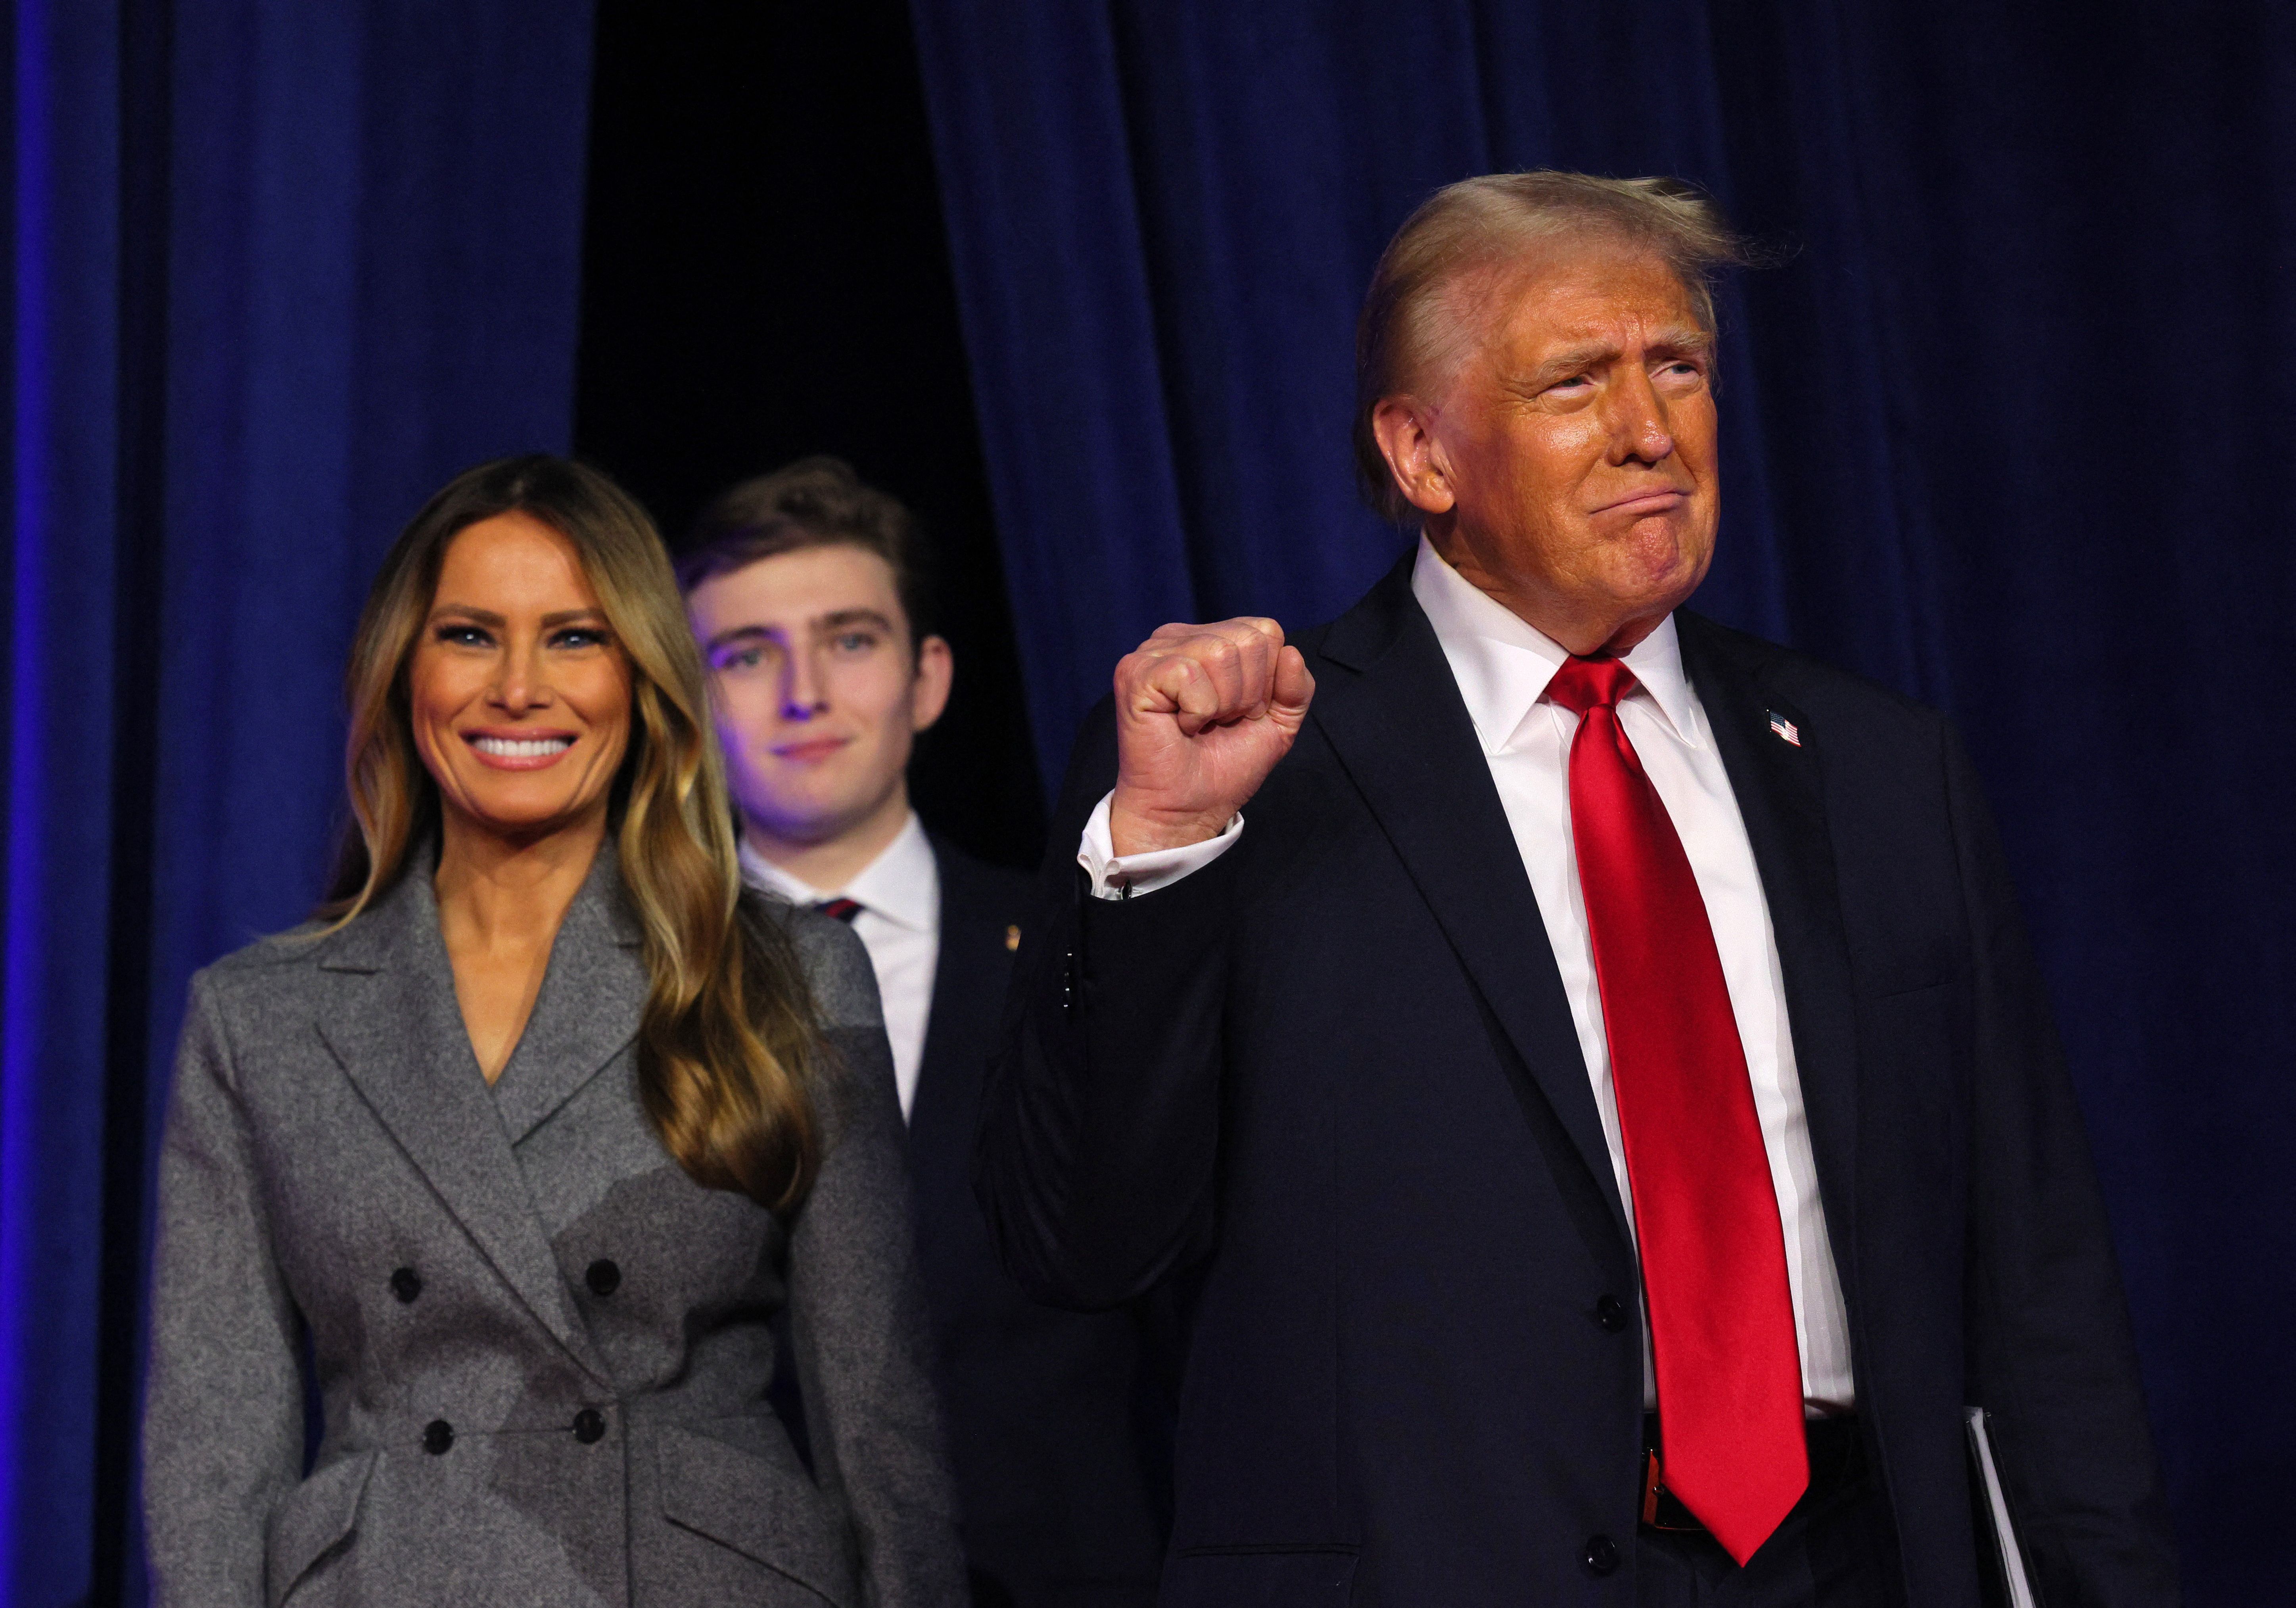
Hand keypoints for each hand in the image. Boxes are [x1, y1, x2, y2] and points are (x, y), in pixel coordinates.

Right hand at [1108, 617, 1314, 855]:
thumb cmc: (1224, 766)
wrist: (1186, 809)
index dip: (1267, 681)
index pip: (1266, 630)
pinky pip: (1190, 675)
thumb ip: (1296, 687)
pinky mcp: (1136, 673)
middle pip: (1248, 639)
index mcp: (1210, 638)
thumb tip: (1291, 652)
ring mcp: (1153, 652)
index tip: (1242, 713)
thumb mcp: (1278, 724)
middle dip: (1248, 693)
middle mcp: (1179, 637)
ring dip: (1223, 703)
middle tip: (1221, 721)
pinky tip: (1181, 726)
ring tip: (1202, 724)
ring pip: (1221, 652)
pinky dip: (1198, 711)